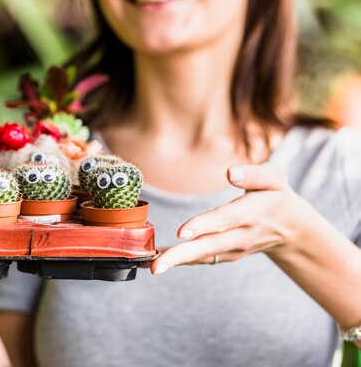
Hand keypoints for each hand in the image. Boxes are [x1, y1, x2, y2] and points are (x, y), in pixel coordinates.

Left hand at [151, 162, 314, 273]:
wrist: (289, 228)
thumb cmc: (274, 195)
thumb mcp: (273, 178)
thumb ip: (253, 174)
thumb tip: (230, 172)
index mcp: (251, 213)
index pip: (225, 219)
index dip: (203, 225)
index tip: (181, 231)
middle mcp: (241, 236)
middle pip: (209, 246)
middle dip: (182, 255)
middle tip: (156, 265)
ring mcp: (233, 250)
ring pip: (202, 256)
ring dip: (176, 262)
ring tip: (151, 266)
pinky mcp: (224, 256)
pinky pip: (200, 259)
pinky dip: (179, 261)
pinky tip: (153, 261)